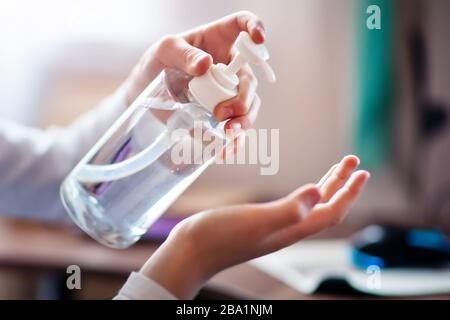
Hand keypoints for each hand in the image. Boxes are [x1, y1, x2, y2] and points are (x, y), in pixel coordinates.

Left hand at [123, 11, 264, 131]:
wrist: (145, 94)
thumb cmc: (157, 63)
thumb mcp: (164, 51)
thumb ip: (182, 54)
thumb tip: (205, 64)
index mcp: (219, 41)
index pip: (243, 26)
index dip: (255, 27)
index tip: (259, 38)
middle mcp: (230, 67)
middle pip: (250, 80)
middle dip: (243, 99)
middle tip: (223, 112)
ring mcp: (229, 93)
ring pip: (249, 107)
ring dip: (244, 122)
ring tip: (228, 133)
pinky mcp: (222, 116)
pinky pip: (236, 130)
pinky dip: (233, 142)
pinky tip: (224, 152)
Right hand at [139, 155, 369, 298]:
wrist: (191, 252)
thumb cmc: (219, 237)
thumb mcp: (256, 221)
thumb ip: (290, 210)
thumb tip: (319, 193)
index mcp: (291, 230)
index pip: (331, 212)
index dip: (349, 193)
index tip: (361, 171)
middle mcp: (287, 230)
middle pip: (324, 207)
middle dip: (342, 184)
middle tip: (352, 161)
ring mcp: (274, 227)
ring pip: (310, 206)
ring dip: (326, 186)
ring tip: (336, 169)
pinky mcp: (260, 223)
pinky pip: (293, 206)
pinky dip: (305, 193)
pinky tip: (302, 188)